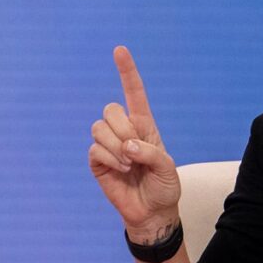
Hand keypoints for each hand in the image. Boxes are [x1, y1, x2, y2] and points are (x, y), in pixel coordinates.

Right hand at [89, 46, 182, 238]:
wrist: (152, 212)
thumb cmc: (164, 187)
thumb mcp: (167, 167)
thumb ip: (149, 152)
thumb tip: (125, 146)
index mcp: (144, 125)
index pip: (133, 92)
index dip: (126, 71)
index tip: (119, 50)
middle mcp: (124, 131)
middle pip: (111, 109)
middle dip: (123, 129)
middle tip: (135, 150)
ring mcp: (108, 145)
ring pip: (99, 129)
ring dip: (116, 147)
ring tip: (130, 165)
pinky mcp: (97, 162)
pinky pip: (95, 149)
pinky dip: (109, 159)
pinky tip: (121, 170)